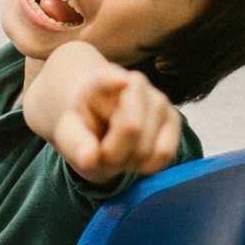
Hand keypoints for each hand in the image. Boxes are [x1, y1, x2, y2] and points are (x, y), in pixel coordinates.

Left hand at [44, 61, 182, 185]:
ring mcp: (158, 99)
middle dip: (114, 155)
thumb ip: (76, 145)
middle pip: (131, 129)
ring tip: (117, 153)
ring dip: (130, 163)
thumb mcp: (69, 135)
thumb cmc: (85, 126)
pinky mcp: (174, 118)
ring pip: (148, 147)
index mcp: (99, 81)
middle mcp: (135, 82)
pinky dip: (147, 166)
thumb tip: (90, 159)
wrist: (102, 119)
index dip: (116, 80)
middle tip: (102, 155)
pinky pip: (165, 154)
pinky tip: (134, 157)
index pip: (108, 78)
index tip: (122, 80)